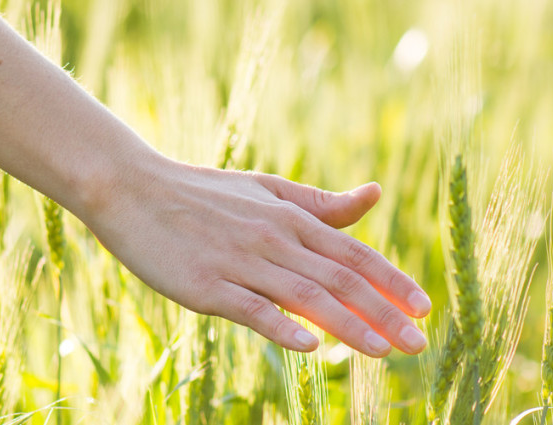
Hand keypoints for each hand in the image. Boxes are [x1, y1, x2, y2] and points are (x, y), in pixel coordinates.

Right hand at [77, 156, 430, 356]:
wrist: (129, 188)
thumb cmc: (198, 192)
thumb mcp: (263, 189)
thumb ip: (318, 203)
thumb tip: (373, 195)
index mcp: (287, 217)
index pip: (352, 254)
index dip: (391, 282)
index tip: (423, 310)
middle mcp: (271, 238)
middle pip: (338, 279)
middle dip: (383, 313)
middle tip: (418, 345)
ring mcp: (237, 262)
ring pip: (304, 296)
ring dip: (348, 325)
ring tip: (382, 352)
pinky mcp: (204, 285)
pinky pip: (251, 309)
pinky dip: (282, 326)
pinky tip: (309, 346)